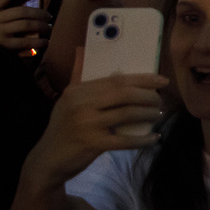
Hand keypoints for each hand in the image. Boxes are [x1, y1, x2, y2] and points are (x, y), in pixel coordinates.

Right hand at [0, 0, 50, 53]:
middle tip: (49, 16)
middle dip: (39, 13)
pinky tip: (44, 42)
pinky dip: (38, 42)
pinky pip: (25, 42)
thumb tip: (27, 9)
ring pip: (26, 25)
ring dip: (42, 26)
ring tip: (48, 28)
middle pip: (22, 11)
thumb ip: (1, 12)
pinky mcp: (4, 46)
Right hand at [26, 72, 166, 185]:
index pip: (116, 80)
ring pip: (127, 114)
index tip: (161, 80)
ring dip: (148, 114)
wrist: (48, 160)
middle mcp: (80, 104)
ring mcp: (86, 124)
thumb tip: (82, 49)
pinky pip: (124, 140)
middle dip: (148, 95)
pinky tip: (155, 138)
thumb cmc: (64, 128)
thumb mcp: (67, 101)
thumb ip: (79, 77)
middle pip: (124, 94)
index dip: (142, 79)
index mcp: (77, 91)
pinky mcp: (92, 143)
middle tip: (161, 100)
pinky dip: (142, 139)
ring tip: (158, 115)